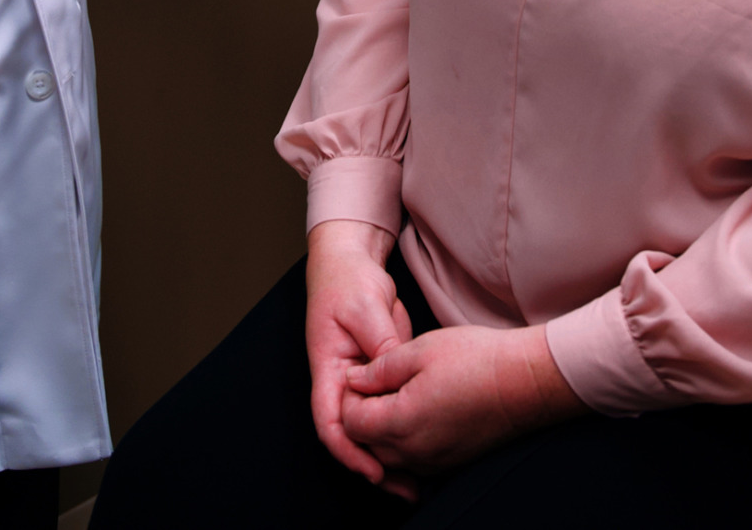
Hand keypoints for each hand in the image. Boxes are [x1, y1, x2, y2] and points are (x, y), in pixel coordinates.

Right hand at [305, 220, 414, 497]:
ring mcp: (361, 381)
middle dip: (374, 465)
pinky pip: (389, 410)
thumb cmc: (348, 283)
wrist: (352, 264)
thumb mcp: (365, 309)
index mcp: (328, 370)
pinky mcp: (381, 377)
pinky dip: (401, 430)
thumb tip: (394, 375)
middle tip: (406, 487)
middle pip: (352, 434)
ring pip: (372, 428)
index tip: (374, 471)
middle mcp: (341, 382)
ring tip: (417, 482)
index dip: (349, 451)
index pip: (330, 421)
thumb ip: (379, 344)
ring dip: (390, 454)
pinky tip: (424, 448)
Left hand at [340, 323, 585, 477]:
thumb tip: (353, 380)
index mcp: (400, 423)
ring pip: (388, 456)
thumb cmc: (475, 360)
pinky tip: (416, 414)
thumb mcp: (418, 351)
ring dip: (382, 431)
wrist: (525, 382)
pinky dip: (404, 443)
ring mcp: (434, 462)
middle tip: (373, 383)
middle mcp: (414, 452)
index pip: (350, 422)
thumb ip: (378, 369)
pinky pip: (413, 461)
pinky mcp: (450, 463)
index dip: (349, 396)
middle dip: (361, 416)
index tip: (361, 374)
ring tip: (394, 396)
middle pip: (366, 444)